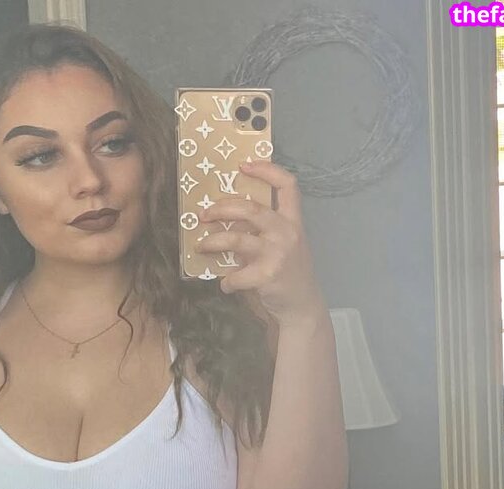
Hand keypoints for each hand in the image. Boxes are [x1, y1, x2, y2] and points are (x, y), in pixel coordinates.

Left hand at [196, 159, 325, 323]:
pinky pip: (236, 275)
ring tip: (200, 246)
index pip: (287, 185)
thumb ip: (264, 232)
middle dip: (221, 208)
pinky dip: (226, 281)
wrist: (302, 307)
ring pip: (236, 239)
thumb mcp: (284, 246)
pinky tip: (226, 285)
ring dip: (212, 242)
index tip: (243, 166)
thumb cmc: (289, 275)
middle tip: (203, 214)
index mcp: (293, 221)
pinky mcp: (267, 276)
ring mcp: (278, 254)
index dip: (266, 170)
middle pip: (250, 208)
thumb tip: (228, 222)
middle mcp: (287, 233)